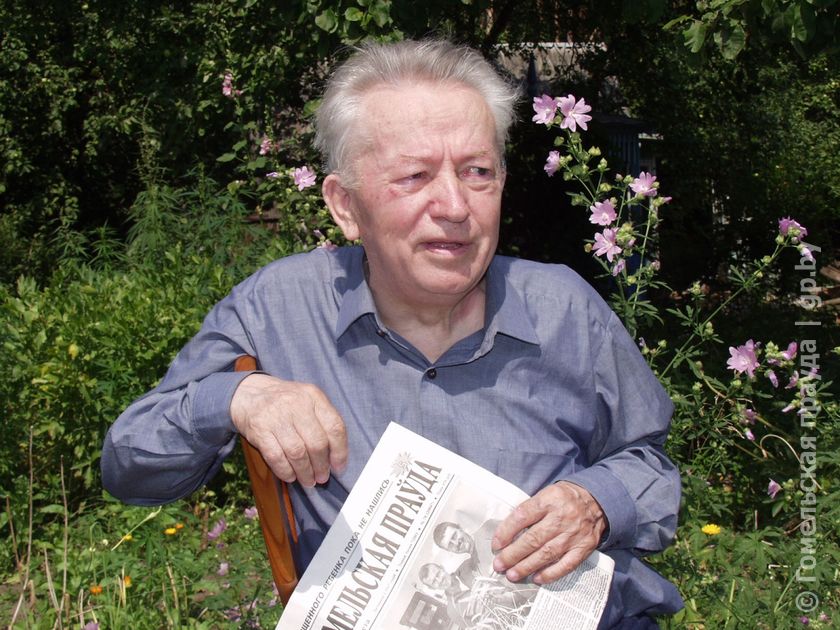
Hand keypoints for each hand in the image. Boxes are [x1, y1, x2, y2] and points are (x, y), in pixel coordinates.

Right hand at [230, 373, 347, 486]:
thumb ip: (323, 422)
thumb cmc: (285, 402)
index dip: (340, 452)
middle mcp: (297, 404)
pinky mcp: (259, 429)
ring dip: (305, 472)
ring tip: (308, 481)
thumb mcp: (307, 400)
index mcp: (313, 396)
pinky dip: (285, 471)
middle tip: (322, 478)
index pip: (335, 426)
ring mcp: (276, 416)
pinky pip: (276, 457)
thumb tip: (335, 457)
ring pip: (297, 452)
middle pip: (316, 443)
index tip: (339, 467)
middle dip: (321, 466)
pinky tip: (290, 476)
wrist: (248, 393)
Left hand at [490, 482, 605, 584]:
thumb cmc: (563, 498)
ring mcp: (574, 534)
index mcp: (549, 500)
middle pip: (533, 539)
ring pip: (547, 554)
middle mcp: (561, 517)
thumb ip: (529, 510)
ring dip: (527, 566)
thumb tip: (507, 532)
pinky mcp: (584, 548)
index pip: (523, 516)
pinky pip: (566, 564)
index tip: (496, 544)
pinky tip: (536, 578)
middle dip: (513, 554)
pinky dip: (551, 573)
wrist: (596, 500)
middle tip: (499, 565)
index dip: (507, 531)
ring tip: (512, 574)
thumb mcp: (546, 494)